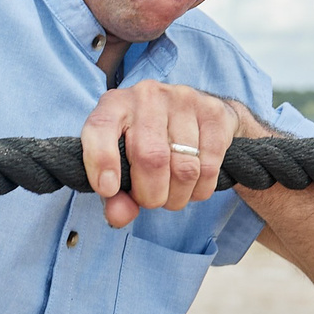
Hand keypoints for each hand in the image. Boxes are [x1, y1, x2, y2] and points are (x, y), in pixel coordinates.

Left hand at [79, 81, 260, 226]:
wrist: (200, 115)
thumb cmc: (149, 143)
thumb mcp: (122, 165)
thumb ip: (115, 196)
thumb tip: (120, 217)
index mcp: (115, 105)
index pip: (100, 127)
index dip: (101, 160)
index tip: (107, 189)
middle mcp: (147, 96)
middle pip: (150, 158)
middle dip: (150, 194)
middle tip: (151, 200)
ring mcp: (183, 100)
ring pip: (183, 168)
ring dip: (177, 196)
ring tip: (172, 195)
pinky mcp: (214, 113)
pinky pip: (208, 168)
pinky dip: (200, 190)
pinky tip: (193, 186)